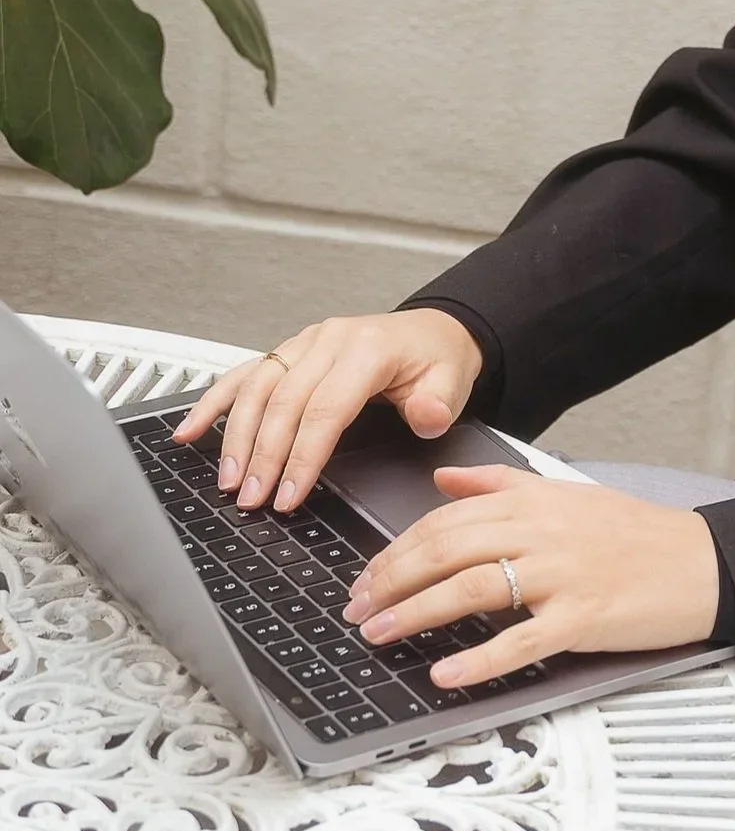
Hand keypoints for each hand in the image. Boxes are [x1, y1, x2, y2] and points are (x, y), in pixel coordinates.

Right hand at [172, 309, 484, 512]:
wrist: (433, 330)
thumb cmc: (437, 359)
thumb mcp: (451, 381)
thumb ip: (437, 404)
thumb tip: (426, 417)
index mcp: (368, 349)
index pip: (326, 409)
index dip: (303, 457)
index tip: (287, 496)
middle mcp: (329, 340)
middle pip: (284, 402)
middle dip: (263, 456)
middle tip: (250, 500)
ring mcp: (304, 343)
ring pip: (257, 388)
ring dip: (235, 436)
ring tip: (227, 480)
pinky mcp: (288, 350)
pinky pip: (244, 374)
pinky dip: (213, 402)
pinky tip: (188, 431)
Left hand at [342, 465, 721, 685]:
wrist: (700, 562)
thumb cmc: (634, 533)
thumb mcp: (566, 493)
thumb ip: (499, 485)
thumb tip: (442, 478)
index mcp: (534, 502)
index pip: (445, 520)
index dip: (396, 548)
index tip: (366, 576)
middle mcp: (542, 533)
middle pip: (447, 551)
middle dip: (390, 581)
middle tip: (356, 609)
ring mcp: (562, 576)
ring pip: (471, 590)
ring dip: (415, 615)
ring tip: (379, 635)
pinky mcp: (582, 619)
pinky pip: (519, 641)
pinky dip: (477, 660)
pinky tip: (445, 672)